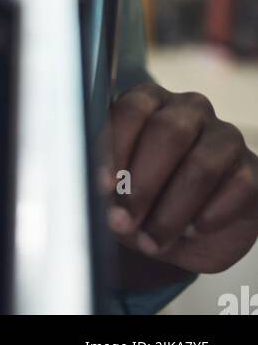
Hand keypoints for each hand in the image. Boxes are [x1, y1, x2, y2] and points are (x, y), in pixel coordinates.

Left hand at [102, 81, 257, 273]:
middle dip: (142, 183)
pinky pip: (236, 188)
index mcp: (151, 103)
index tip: (102, 186)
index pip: (132, 109)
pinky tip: (192, 230)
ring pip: (200, 166)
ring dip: (171, 212)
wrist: (192, 232)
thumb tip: (105, 205)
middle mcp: (189, 111)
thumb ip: (110, 191)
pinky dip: (209, 216)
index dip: (115, 147)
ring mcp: (225, 138)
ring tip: (152, 241)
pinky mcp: (252, 170)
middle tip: (124, 221)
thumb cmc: (150, 200)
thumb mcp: (122, 195)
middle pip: (167, 132)